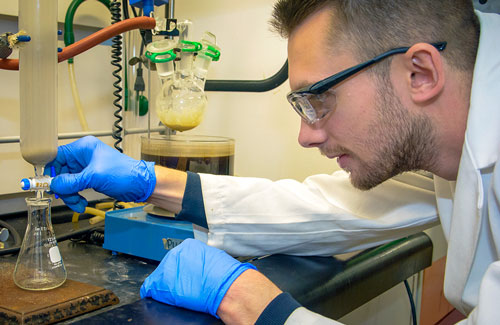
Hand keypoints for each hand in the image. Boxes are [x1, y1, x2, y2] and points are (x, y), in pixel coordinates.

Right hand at [45, 136, 155, 212]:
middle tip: (67, 198)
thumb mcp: (94, 177)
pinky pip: (76, 188)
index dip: (51, 170)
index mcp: (84, 148)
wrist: (141, 185)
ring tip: (78, 204)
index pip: (57, 156)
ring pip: (67, 182)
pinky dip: (76, 196)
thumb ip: (71, 181)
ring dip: (70, 195)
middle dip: (63, 188)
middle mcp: (84, 156)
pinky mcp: (91, 178)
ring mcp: (87, 168)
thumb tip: (54, 185)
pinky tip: (81, 203)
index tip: (48, 183)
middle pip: (61, 172)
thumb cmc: (125, 174)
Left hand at [140, 238, 255, 317]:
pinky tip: (161, 297)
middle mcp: (176, 253)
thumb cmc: (225, 276)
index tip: (186, 275)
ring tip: (180, 292)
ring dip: (167, 285)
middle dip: (174, 276)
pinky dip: (153, 292)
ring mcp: (168, 268)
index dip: (182, 268)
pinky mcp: (162, 283)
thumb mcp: (214, 257)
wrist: (226, 288)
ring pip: (160, 277)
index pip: (178, 256)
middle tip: (184, 285)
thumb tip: (197, 265)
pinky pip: (150, 288)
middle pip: (168, 266)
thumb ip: (200, 258)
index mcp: (188, 245)